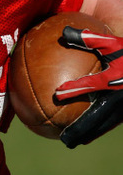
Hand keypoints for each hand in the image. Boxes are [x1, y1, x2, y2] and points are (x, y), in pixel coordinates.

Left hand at [55, 26, 122, 147]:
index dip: (74, 88)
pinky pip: (113, 122)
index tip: (57, 94)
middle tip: (64, 139)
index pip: (91, 84)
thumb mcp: (113, 43)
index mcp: (114, 79)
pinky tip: (90, 133)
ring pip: (107, 125)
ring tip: (74, 141)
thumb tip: (64, 33)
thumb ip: (90, 38)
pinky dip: (100, 129)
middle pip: (98, 118)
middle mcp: (119, 96)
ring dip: (91, 133)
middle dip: (81, 129)